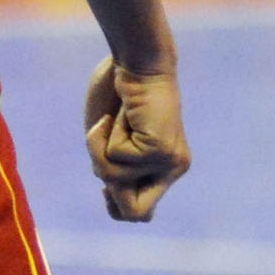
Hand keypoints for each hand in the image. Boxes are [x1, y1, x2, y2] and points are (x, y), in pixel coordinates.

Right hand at [84, 57, 186, 222]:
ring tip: (113, 121)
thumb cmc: (117, 94)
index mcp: (163, 168)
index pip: (141, 213)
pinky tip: (120, 115)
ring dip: (100, 148)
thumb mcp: (110, 140)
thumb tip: (112, 194)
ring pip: (115, 180)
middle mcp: (173, 169)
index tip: (105, 184)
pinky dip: (105, 135)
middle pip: (135, 214)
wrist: (135, 61)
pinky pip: (116, 158)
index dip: (115, 205)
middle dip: (110, 183)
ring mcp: (170, 162)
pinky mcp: (161, 150)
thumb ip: (112, 169)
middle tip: (109, 148)